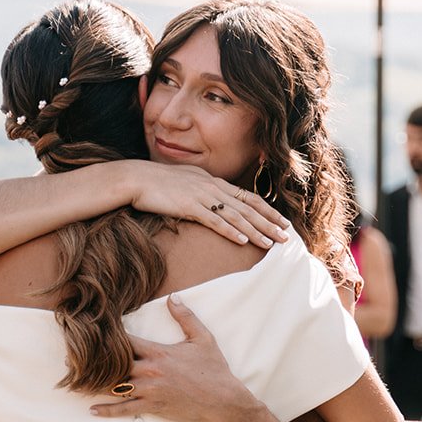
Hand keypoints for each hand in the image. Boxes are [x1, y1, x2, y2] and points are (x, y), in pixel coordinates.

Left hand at [90, 294, 258, 421]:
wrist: (222, 400)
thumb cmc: (213, 369)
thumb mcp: (203, 339)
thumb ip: (186, 317)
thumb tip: (173, 297)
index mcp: (158, 352)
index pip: (126, 341)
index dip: (107, 337)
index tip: (92, 333)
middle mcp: (150, 370)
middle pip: (113, 364)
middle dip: (93, 361)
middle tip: (73, 359)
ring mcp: (149, 390)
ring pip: (114, 387)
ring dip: (95, 384)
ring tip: (77, 382)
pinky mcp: (152, 406)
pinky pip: (125, 409)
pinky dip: (108, 410)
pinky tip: (93, 409)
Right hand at [124, 161, 290, 248]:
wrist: (135, 178)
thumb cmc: (157, 183)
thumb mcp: (187, 184)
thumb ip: (203, 191)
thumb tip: (214, 203)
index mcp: (214, 181)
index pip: (248, 197)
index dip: (268, 210)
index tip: (282, 222)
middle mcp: (213, 187)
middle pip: (248, 208)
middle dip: (269, 223)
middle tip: (286, 236)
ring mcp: (202, 196)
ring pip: (236, 216)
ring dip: (256, 231)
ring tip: (271, 243)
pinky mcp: (189, 206)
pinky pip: (214, 221)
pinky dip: (231, 231)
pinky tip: (243, 241)